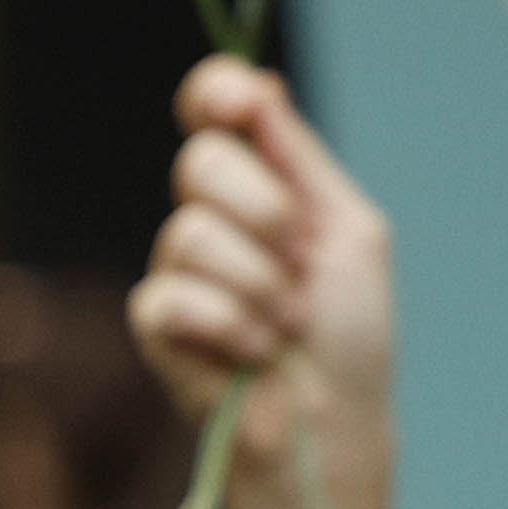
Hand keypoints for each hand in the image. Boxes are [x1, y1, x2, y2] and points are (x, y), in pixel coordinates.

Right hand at [125, 58, 396, 508]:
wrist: (330, 421)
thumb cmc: (352, 334)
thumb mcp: (348, 231)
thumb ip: (299, 161)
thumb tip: (257, 87)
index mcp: (265, 182)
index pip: (215, 110)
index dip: (215, 92)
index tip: (237, 101)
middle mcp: (214, 216)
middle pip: (200, 161)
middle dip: (264, 210)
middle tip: (299, 261)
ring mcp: (179, 269)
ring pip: (189, 234)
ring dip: (257, 285)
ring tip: (284, 326)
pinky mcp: (156, 323)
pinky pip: (170, 297)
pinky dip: (226, 326)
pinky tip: (251, 353)